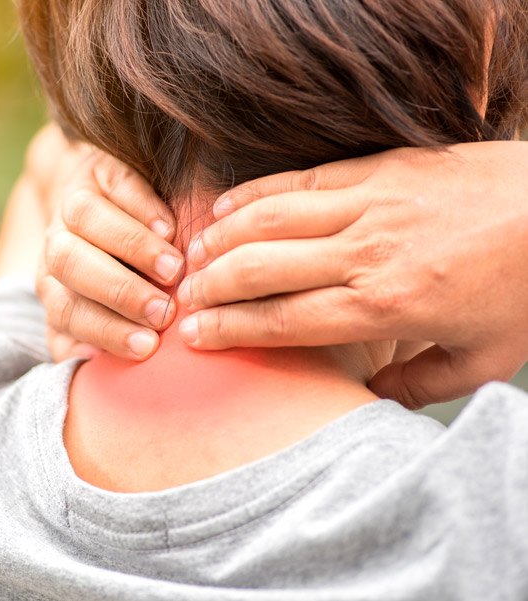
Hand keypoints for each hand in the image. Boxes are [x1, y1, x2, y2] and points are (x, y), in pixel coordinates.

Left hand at [35, 142, 183, 361]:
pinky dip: (142, 206)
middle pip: (68, 264)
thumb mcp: (96, 310)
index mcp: (53, 286)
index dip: (104, 330)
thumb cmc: (111, 273)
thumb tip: (96, 376)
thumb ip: (90, 341)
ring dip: (131, 247)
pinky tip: (171, 229)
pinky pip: (113, 184)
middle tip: (164, 312)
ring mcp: (73, 203)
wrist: (94, 200)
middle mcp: (55, 244)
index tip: (148, 348)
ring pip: (84, 218)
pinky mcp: (99, 170)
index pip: (67, 311)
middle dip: (117, 292)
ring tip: (174, 269)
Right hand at [177, 141, 527, 407]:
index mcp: (385, 307)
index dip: (229, 329)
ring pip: (271, 219)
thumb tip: (370, 397)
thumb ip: (418, 385)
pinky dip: (255, 193)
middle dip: (210, 286)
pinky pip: (300, 178)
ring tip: (191, 256)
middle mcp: (365, 255)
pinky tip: (225, 206)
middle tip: (181, 298)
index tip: (194, 336)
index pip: (283, 320)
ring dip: (222, 238)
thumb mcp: (482, 359)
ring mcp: (369, 204)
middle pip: (261, 268)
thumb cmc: (526, 288)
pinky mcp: (378, 168)